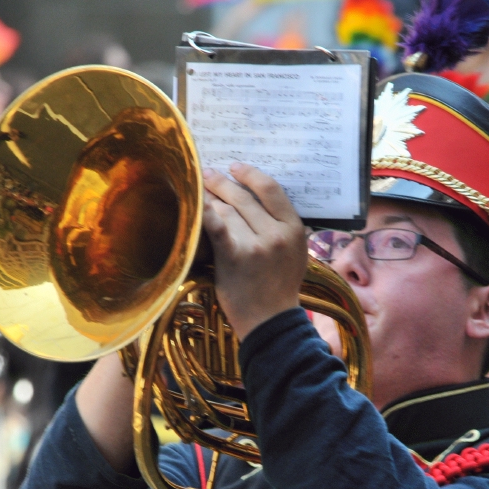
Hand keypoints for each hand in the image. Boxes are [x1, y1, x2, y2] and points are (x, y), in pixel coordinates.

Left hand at [202, 164, 306, 338]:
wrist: (270, 321)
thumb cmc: (279, 287)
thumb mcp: (295, 252)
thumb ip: (282, 226)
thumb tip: (255, 198)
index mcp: (294, 228)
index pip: (271, 189)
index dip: (250, 174)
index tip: (235, 167)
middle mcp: (277, 233)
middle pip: (244, 198)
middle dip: (221, 183)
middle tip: (206, 175)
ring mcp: (256, 245)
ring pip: (228, 210)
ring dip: (209, 199)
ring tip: (198, 192)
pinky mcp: (235, 257)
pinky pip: (217, 227)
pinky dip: (204, 213)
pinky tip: (193, 202)